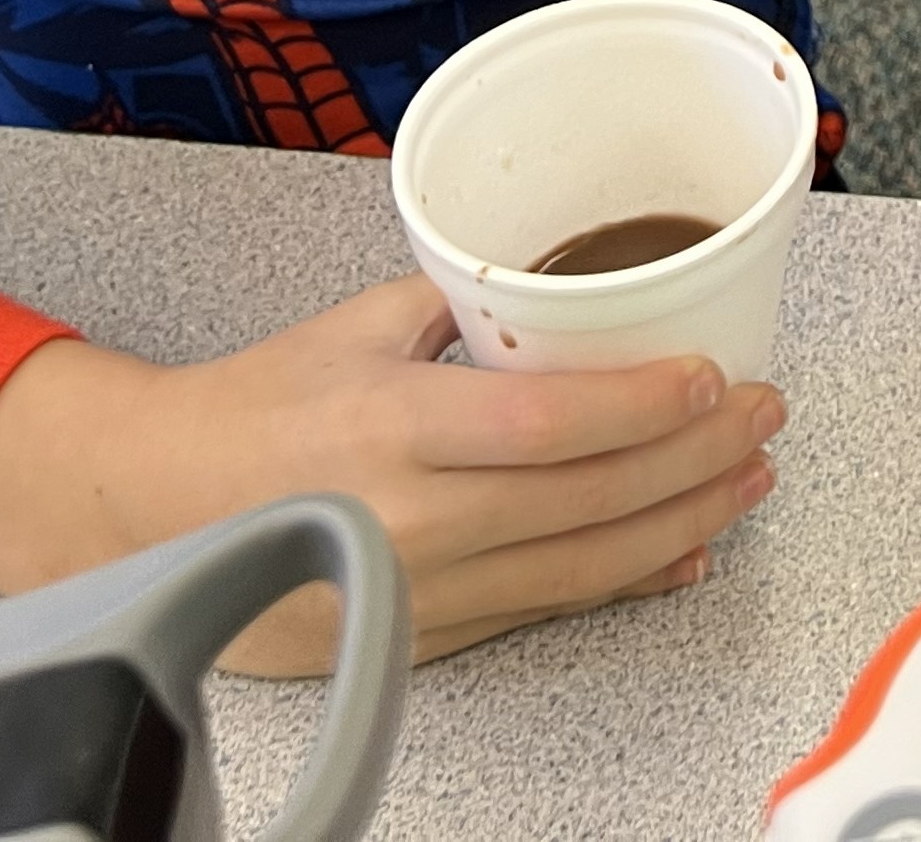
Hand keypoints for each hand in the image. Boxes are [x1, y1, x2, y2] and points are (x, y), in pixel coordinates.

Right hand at [0, 273, 787, 669]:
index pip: (553, 424)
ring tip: (749, 478)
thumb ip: (467, 306)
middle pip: (593, 500)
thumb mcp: (360, 326)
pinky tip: (683, 551)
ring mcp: (425, 591)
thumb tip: (567, 284)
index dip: (648, 406)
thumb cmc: (255, 406)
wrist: (154, 512)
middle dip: (699, 459)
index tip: (716, 378)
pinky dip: (626, 579)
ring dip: (685, 520)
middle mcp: (418, 521)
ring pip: (587, 566)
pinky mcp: (426, 637)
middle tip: (765, 417)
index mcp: (398, 430)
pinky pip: (548, 606)